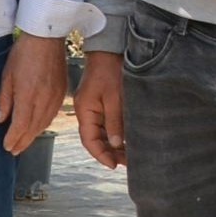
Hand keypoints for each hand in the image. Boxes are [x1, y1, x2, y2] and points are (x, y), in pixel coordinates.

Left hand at [0, 32, 68, 155]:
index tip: (7, 147)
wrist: (46, 38)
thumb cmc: (23, 53)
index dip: (13, 138)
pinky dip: (43, 125)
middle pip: (33, 128)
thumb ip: (4, 99)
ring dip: (33, 136)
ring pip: (44, 124)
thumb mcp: (7, 75)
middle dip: (22, 142)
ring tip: (23, 143)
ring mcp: (55, 97)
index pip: (21, 125)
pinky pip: (52, 115)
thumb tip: (0, 119)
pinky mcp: (62, 93)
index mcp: (28, 96)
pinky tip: (37, 128)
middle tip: (13, 151)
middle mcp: (44, 100)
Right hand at [76, 49, 127, 168]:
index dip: (101, 155)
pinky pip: (106, 124)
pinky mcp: (101, 104)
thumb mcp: (115, 98)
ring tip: (129, 155)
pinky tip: (126, 140)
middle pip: (95, 139)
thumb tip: (115, 144)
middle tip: (128, 162)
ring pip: (101, 133)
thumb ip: (114, 122)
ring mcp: (93, 108)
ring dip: (113, 145)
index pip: (89, 140)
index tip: (114, 165)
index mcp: (85, 111)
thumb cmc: (110, 71)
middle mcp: (86, 112)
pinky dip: (115, 134)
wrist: (108, 51)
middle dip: (110, 153)